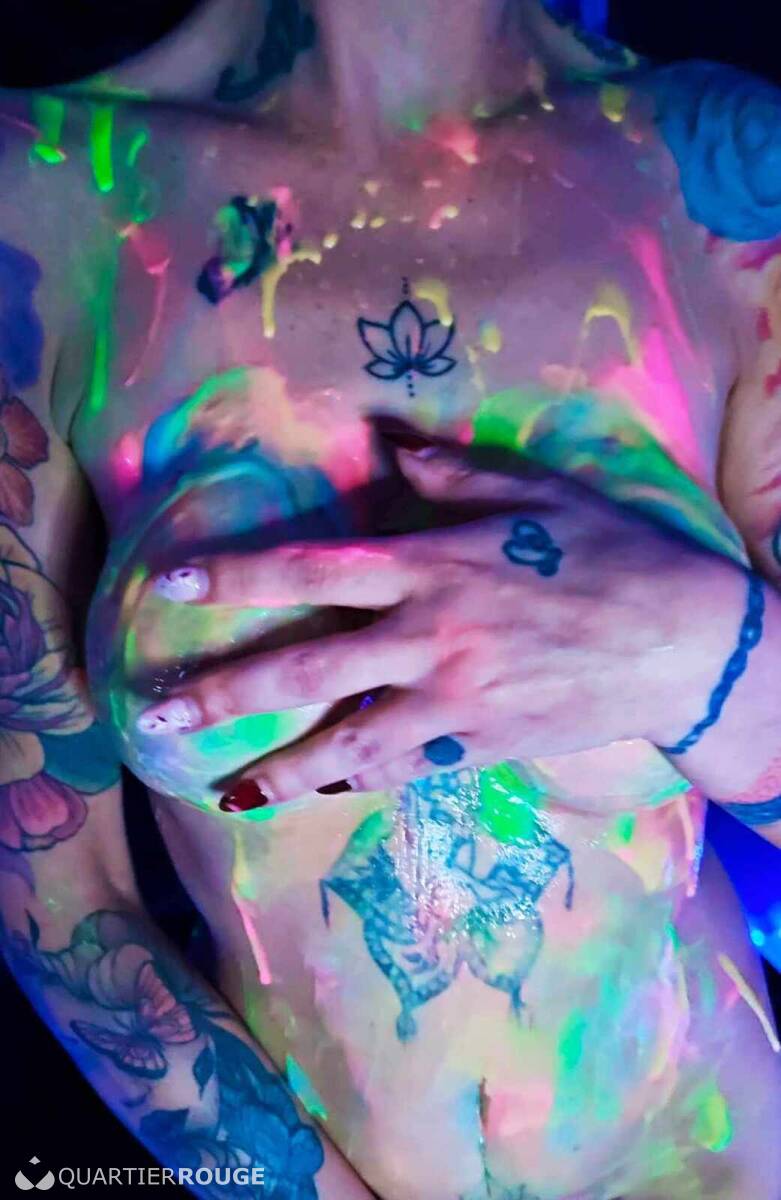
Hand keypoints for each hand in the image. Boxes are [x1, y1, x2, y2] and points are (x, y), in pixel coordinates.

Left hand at [137, 446, 743, 806]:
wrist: (679, 641)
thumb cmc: (608, 551)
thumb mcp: (534, 490)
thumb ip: (452, 470)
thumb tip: (390, 443)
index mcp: (432, 563)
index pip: (312, 567)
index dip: (236, 577)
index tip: (173, 587)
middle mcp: (427, 634)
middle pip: (306, 665)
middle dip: (225, 690)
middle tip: (160, 712)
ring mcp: (452, 700)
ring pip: (344, 741)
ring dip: (277, 768)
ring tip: (220, 789)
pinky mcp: (480, 746)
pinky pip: (403, 770)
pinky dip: (354, 782)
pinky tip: (315, 793)